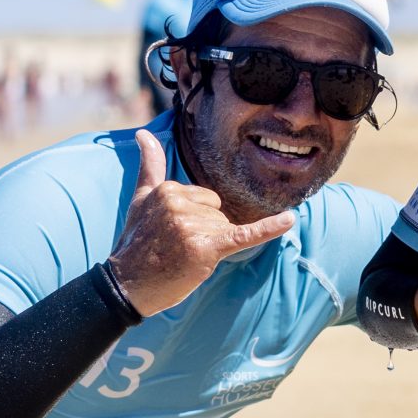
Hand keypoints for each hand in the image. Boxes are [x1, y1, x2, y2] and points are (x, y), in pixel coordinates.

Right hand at [106, 130, 291, 315]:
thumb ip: (149, 165)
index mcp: (169, 189)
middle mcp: (180, 204)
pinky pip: (245, 235)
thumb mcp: (141, 199)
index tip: (169, 233)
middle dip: (204, 232)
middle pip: (218, 212)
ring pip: (224, 227)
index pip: (206, 198)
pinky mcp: (207, 248)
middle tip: (176, 248)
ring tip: (181, 256)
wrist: (128, 285)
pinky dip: (269, 228)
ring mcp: (193, 227)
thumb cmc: (137, 242)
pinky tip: (289, 220)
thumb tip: (144, 133)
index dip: (194, 219)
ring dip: (209, 245)